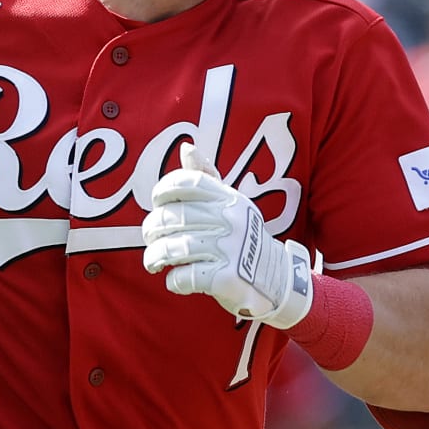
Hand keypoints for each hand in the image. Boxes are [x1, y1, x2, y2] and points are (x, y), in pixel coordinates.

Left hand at [142, 144, 314, 329]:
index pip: (187, 182)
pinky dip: (174, 281)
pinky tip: (176, 280)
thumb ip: (206, 178)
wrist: (277, 279)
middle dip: (152, 228)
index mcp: (229, 199)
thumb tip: (186, 147)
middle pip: (172, 217)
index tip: (157, 203)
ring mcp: (230, 249)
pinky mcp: (227, 278)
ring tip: (154, 262)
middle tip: (151, 238)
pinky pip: (186, 276)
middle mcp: (231, 220)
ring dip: (155, 257)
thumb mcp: (231, 204)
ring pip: (173, 247)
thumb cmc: (244, 239)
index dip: (163, 190)